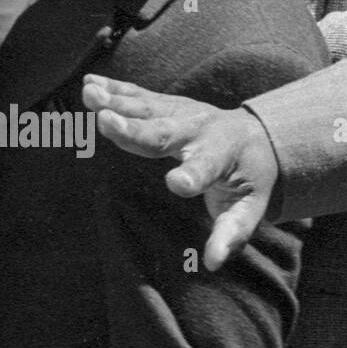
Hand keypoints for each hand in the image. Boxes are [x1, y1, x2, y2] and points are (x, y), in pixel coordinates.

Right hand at [82, 75, 279, 270]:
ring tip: (89, 95)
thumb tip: (215, 262)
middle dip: (136, 129)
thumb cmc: (250, 178)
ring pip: (149, 108)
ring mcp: (184, 114)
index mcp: (223, 156)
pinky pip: (141, 97)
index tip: (177, 184)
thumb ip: (232, 232)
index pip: (207, 169)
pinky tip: (90, 85)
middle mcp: (201, 130)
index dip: (193, 177)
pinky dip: (116, 90)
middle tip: (107, 121)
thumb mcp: (251, 207)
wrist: (257, 137)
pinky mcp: (169, 106)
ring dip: (117, 102)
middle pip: (166, 132)